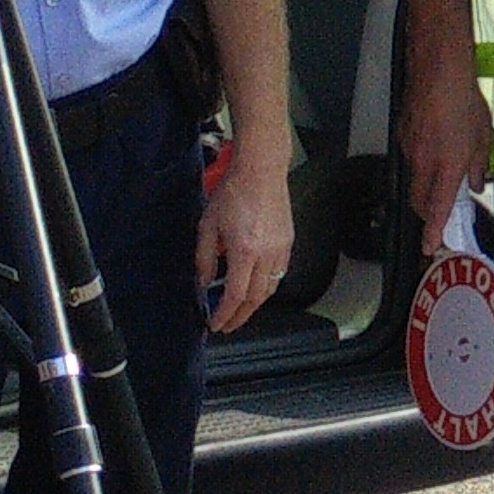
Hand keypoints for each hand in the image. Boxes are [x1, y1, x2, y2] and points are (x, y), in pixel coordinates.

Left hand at [196, 148, 295, 334]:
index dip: (224, 314)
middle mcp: (267, 253)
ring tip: (240, 309)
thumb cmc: (235, 191)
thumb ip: (204, 258)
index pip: (236, 295)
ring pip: (270, 288)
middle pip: (256, 298)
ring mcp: (281, 248)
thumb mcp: (208, 225)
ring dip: (254, 304)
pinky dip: (266, 286)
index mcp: (245, 251)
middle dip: (240, 316)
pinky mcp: (288, 241)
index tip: (215, 323)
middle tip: (227, 324)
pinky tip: (255, 286)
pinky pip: (279, 273)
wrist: (261, 169)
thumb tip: (204, 282)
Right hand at [398, 31, 493, 246]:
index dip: (433, 231)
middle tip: (439, 214)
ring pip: (413, 179)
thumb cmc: (463, 101)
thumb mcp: (483, 136)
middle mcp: (424, 162)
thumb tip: (477, 183)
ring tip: (442, 174)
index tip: (430, 245)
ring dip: (425, 186)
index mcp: (447, 166)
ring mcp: (410, 149)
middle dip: (427, 212)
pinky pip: (410, 158)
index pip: (437, 208)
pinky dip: (420, 162)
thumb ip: (480, 165)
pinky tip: (434, 146)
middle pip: (419, 200)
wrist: (438, 72)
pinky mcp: (402, 135)